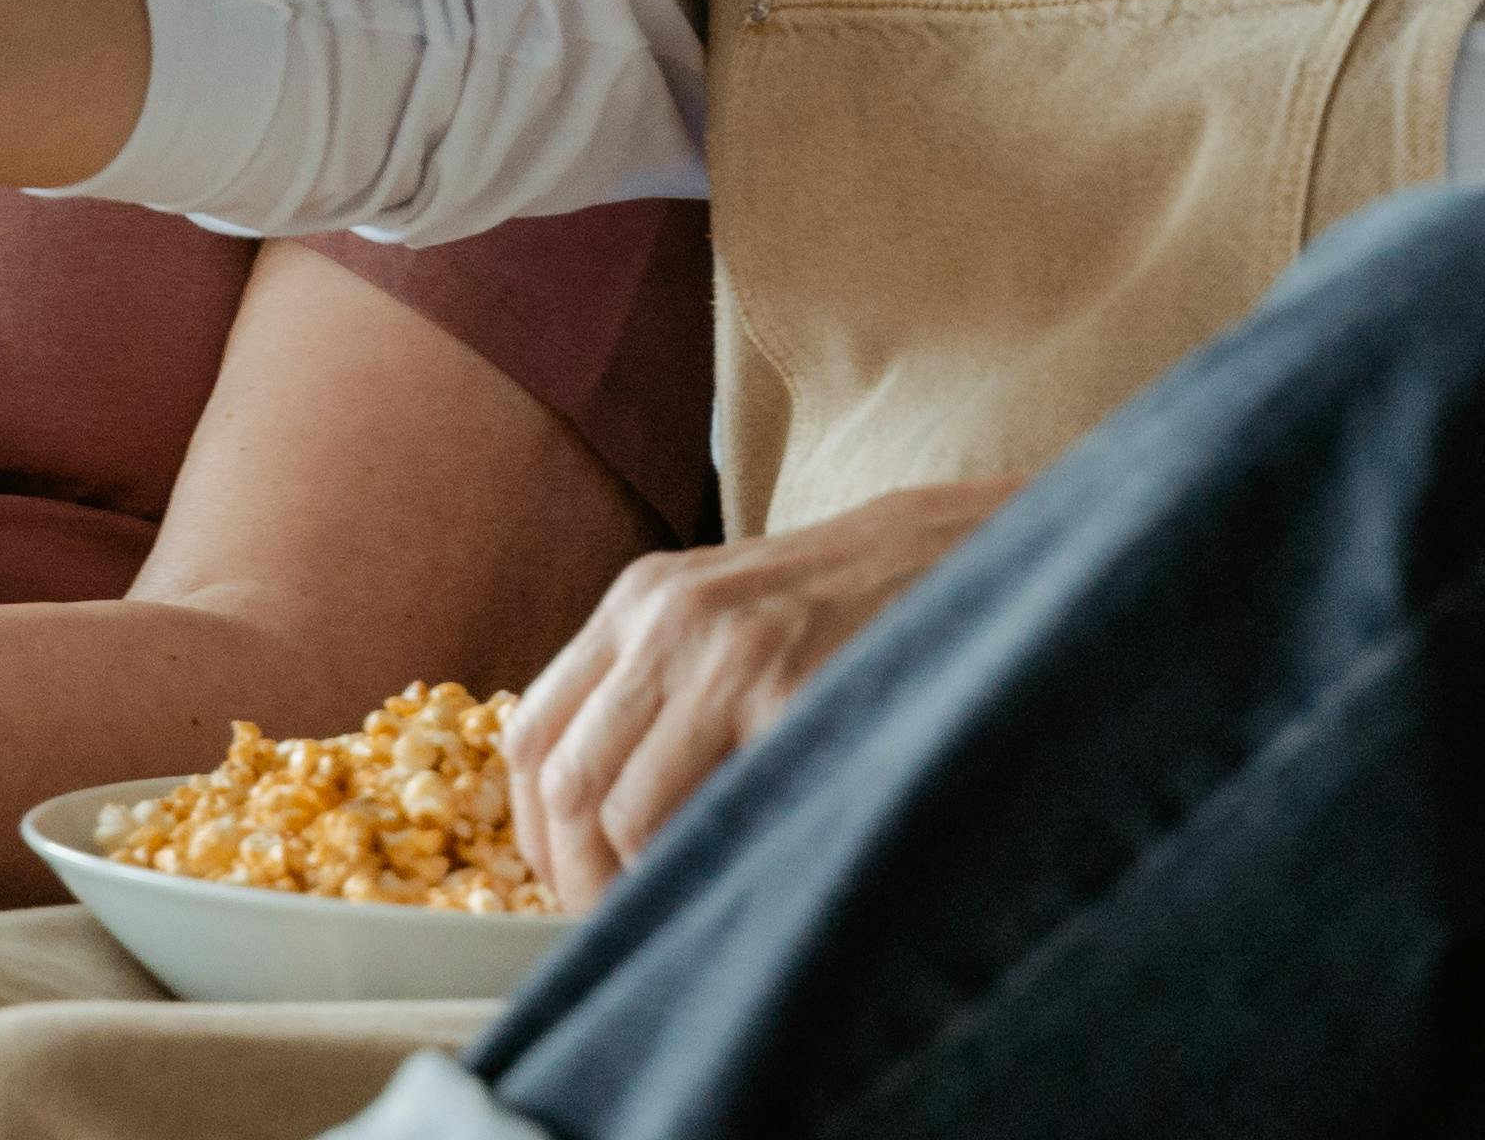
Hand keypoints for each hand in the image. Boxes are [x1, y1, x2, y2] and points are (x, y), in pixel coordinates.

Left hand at [505, 480, 1004, 905]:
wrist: (952, 555)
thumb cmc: (840, 612)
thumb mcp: (724, 621)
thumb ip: (654, 692)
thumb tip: (585, 827)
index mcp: (639, 601)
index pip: (532, 733)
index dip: (535, 830)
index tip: (563, 885)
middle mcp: (666, 617)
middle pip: (566, 781)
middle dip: (579, 877)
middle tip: (611, 929)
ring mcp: (729, 652)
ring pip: (626, 810)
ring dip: (639, 884)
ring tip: (676, 912)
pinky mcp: (792, 691)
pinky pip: (716, 814)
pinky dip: (710, 865)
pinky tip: (738, 877)